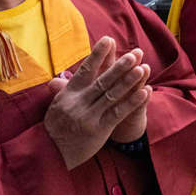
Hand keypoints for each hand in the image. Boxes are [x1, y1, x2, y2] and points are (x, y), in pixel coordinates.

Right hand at [43, 37, 150, 169]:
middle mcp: (78, 103)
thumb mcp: (56, 106)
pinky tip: (145, 91)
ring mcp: (89, 116)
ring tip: (143, 68)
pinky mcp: (99, 129)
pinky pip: (118, 113)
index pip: (85, 70)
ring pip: (112, 95)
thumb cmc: (57, 127)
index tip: (109, 40)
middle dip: (120, 66)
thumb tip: (58, 76)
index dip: (97, 55)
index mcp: (69, 94)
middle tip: (135, 53)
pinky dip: (132, 101)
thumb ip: (63, 90)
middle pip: (103, 81)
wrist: (50, 154)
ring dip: (129, 81)